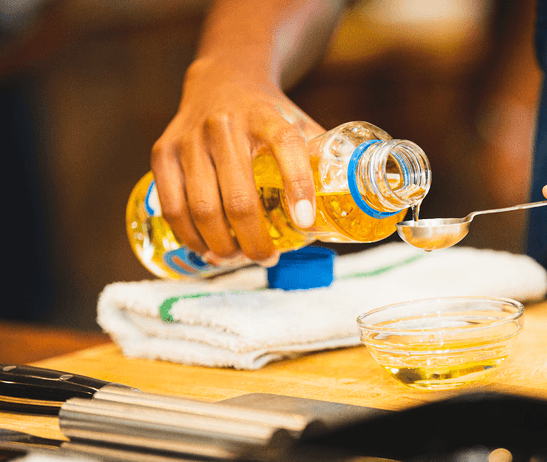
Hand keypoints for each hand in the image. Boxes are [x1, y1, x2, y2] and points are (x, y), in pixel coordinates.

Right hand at [150, 58, 325, 265]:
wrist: (221, 79)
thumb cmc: (268, 114)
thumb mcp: (298, 123)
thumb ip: (321, 159)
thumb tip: (345, 208)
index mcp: (267, 117)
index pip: (287, 147)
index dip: (298, 186)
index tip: (305, 222)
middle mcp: (226, 125)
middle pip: (239, 199)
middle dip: (255, 241)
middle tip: (268, 259)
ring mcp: (190, 139)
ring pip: (203, 209)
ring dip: (222, 246)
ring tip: (237, 258)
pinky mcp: (163, 152)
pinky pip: (172, 207)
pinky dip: (190, 237)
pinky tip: (207, 249)